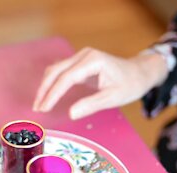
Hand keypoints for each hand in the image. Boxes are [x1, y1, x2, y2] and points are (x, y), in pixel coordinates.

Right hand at [33, 47, 167, 119]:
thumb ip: (91, 105)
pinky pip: (61, 70)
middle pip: (56, 71)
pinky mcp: (80, 62)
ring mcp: (81, 57)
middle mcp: (84, 55)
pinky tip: (48, 95)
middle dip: (44, 90)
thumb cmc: (130, 85)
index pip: (66, 78)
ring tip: (40, 104)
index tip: (44, 108)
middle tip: (37, 108)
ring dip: (46, 86)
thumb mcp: (113, 98)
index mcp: (93, 61)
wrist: (139, 73)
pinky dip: (52, 82)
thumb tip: (71, 114)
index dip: (53, 94)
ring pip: (56, 69)